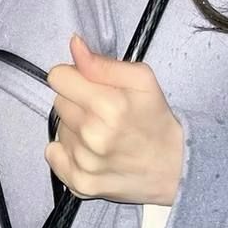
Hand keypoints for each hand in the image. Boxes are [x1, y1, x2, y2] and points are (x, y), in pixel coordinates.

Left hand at [45, 34, 183, 205]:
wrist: (175, 169)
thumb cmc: (156, 118)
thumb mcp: (141, 79)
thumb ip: (103, 62)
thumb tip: (74, 44)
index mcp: (108, 105)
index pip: (57, 77)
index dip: (73, 76)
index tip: (89, 84)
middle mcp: (92, 135)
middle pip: (58, 101)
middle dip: (76, 100)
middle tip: (101, 109)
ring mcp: (84, 162)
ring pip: (58, 126)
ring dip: (74, 126)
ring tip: (100, 131)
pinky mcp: (80, 184)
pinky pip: (52, 155)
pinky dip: (66, 150)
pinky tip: (89, 150)